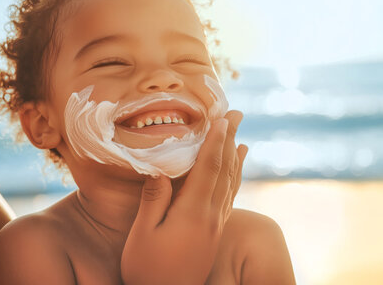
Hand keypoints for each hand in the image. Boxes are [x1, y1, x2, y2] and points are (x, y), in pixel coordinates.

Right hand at [120, 110, 247, 284]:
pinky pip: (230, 197)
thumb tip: (160, 170)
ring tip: (241, 136)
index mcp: (193, 212)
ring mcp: (215, 224)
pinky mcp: (214, 232)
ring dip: (236, 156)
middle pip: (225, 169)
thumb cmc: (147, 270)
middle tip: (237, 113)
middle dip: (230, 139)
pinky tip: (235, 171)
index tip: (221, 117)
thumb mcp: (142, 236)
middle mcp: (211, 215)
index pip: (208, 168)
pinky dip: (235, 178)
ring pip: (231, 182)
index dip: (215, 140)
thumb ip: (153, 201)